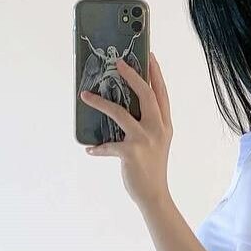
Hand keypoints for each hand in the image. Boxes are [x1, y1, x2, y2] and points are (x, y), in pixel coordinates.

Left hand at [80, 52, 172, 210]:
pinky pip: (109, 145)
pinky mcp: (131, 152)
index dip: (155, 74)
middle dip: (132, 76)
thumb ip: (147, 125)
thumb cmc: (152, 168)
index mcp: (164, 124)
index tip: (149, 56)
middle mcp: (158, 128)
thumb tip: (123, 108)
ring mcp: (145, 139)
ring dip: (100, 103)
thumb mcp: (156, 142)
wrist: (154, 194)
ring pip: (120, 113)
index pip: (161, 93)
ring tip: (85, 95)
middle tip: (119, 62)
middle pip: (146, 95)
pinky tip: (91, 149)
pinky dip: (98, 147)